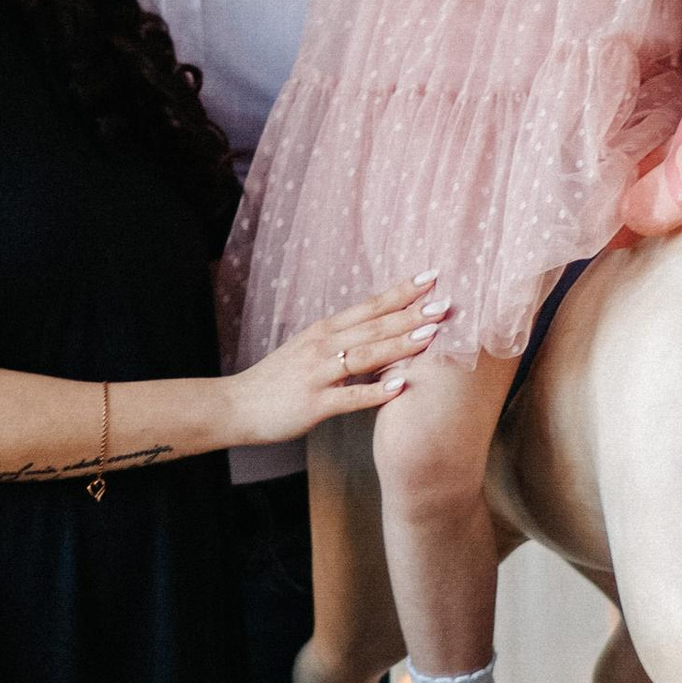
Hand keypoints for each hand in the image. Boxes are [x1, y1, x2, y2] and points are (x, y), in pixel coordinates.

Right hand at [228, 282, 449, 450]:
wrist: (236, 405)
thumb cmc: (276, 381)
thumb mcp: (308, 351)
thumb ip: (341, 342)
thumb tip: (379, 333)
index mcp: (324, 331)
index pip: (370, 306)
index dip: (402, 291)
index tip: (432, 276)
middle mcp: (322, 345)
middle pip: (374, 325)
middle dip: (411, 313)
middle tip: (446, 302)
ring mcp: (318, 373)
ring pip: (365, 355)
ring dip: (400, 344)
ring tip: (430, 334)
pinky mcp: (314, 403)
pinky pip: (349, 396)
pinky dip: (376, 391)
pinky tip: (401, 387)